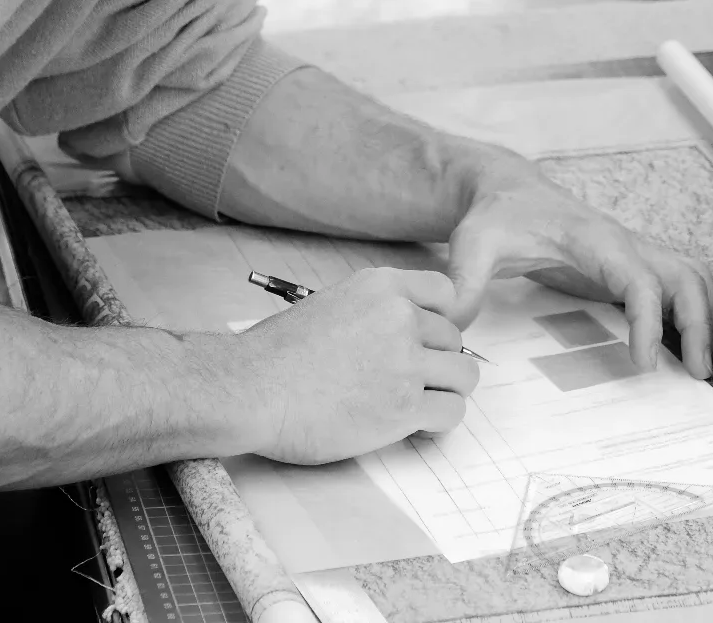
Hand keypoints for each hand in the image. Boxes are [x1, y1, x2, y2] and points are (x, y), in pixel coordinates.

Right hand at [235, 267, 479, 464]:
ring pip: (463, 376)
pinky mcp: (405, 406)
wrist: (250, 390)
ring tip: (415, 406)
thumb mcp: (329, 305)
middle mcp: (401, 317)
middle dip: (436, 363)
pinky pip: (451, 411)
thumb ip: (372, 313)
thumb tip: (399, 336)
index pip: (445, 293)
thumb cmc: (274, 355)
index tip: (422, 342)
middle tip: (407, 384)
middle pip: (454, 340)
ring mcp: (406, 361)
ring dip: (444, 393)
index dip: (438, 321)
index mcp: (381, 287)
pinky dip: (438, 422)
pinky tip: (413, 426)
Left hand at [444, 156, 712, 375]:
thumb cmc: (496, 217)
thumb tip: (453, 325)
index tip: (643, 364)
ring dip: (707, 317)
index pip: (639, 278)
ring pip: (692, 278)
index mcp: (594, 239)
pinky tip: (690, 349)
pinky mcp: (630, 267)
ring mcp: (632, 253)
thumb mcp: (473, 244)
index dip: (648, 321)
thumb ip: (464, 282)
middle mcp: (624, 243)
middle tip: (697, 375)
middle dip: (699, 323)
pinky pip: (679, 285)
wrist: (508, 192)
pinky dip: (697, 312)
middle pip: (685, 277)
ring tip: (703, 367)